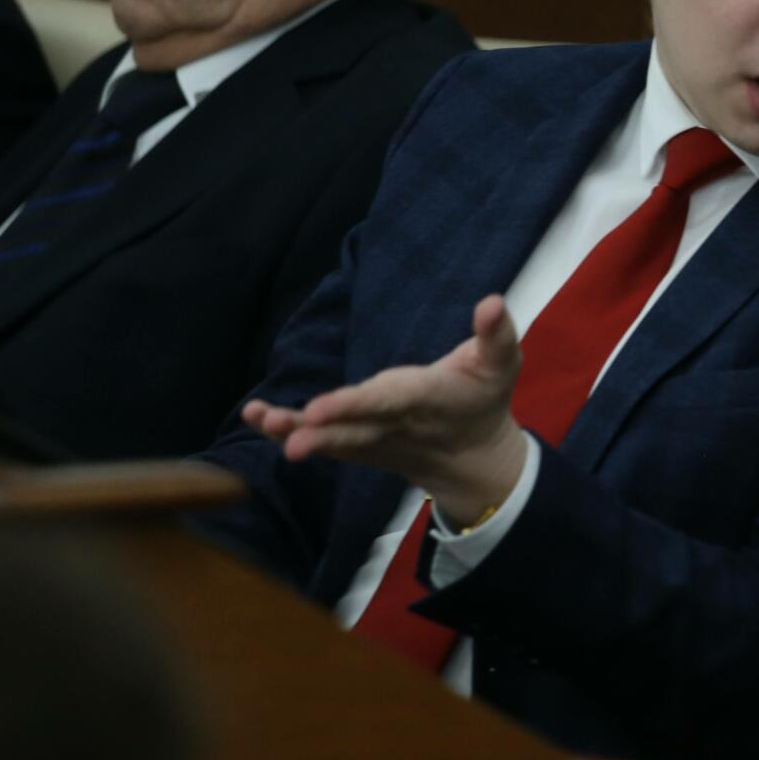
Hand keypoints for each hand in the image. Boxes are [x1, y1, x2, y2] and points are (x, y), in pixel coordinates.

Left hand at [242, 294, 531, 522]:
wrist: (471, 457)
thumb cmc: (483, 398)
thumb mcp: (502, 364)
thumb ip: (496, 334)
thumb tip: (492, 302)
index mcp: (429, 399)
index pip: (390, 402)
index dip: (355, 406)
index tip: (320, 408)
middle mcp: (396, 424)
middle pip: (356, 428)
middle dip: (323, 431)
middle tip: (290, 437)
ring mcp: (374, 438)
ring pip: (333, 438)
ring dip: (295, 430)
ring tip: (262, 418)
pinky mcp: (357, 445)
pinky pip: (322, 440)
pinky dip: (287, 430)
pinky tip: (256, 416)